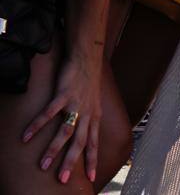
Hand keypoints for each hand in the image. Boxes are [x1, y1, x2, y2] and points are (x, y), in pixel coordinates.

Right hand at [22, 56, 102, 183]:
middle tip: (62, 179)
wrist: (87, 58)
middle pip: (80, 142)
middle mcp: (87, 113)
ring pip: (65, 131)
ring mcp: (76, 104)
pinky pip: (49, 113)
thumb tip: (85, 132)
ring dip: (53, 149)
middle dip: (71, 162)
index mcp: (95, 117)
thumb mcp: (94, 103)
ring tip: (43, 164)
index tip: (91, 178)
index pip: (94, 143)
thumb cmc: (89, 81)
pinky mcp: (64, 94)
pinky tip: (26, 136)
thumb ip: (89, 119)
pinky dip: (37, 125)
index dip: (93, 160)